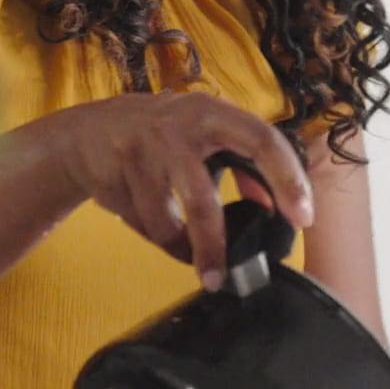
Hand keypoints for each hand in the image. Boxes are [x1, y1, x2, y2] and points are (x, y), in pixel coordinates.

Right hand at [48, 92, 313, 290]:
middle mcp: (181, 123)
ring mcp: (146, 145)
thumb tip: (275, 205)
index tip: (302, 218)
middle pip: (202, 196)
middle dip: (215, 240)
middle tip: (227, 276)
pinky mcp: (121, 168)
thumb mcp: (203, 139)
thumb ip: (241, 166)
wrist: (87, 132)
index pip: (263, 138)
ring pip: (170, 220)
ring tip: (197, 262)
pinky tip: (160, 232)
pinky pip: (145, 222)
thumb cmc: (159, 138)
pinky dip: (159, 238)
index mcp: (213, 113)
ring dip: (184, 249)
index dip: (287, 179)